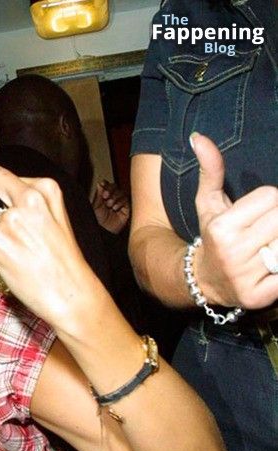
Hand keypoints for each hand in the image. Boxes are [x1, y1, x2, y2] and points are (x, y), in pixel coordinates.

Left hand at [0, 145, 104, 329]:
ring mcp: (8, 220)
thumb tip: (6, 205)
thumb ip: (34, 205)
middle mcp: (25, 199)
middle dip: (10, 228)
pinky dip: (0, 257)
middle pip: (1, 209)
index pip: (6, 176)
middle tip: (33, 249)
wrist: (70, 293)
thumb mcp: (59, 221)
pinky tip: (18, 265)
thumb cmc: (65, 262)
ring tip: (30, 259)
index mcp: (44, 190)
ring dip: (5, 244)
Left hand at [91, 179, 129, 234]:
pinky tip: (115, 208)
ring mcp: (120, 202)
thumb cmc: (98, 220)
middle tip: (105, 196)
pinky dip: (120, 202)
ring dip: (115, 197)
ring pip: (121, 192)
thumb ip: (98, 195)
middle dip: (110, 189)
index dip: (106, 184)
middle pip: (115, 186)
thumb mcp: (96, 206)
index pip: (107, 185)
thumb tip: (100, 183)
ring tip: (109, 205)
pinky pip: (126, 200)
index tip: (102, 186)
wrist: (104, 231)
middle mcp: (112, 197)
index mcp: (104, 196)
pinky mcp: (126, 208)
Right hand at [191, 132, 277, 308]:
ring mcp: (246, 276)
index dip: (267, 203)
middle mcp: (233, 252)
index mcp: (222, 227)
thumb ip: (211, 170)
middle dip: (276, 222)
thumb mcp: (209, 203)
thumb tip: (198, 137)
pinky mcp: (258, 297)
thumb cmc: (213, 236)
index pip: (272, 196)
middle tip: (263, 232)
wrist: (204, 281)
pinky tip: (270, 268)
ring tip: (267, 249)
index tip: (254, 216)